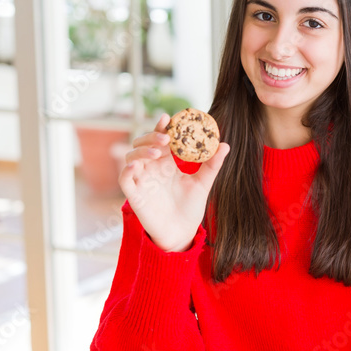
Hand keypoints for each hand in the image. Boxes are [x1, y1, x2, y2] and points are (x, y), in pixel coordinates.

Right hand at [119, 114, 229, 251]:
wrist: (183, 233)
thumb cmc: (190, 208)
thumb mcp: (203, 184)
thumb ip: (212, 165)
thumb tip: (225, 145)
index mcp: (167, 163)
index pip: (160, 139)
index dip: (161, 127)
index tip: (168, 118)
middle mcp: (152, 169)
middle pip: (143, 144)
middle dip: (151, 137)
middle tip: (166, 138)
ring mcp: (142, 181)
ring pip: (131, 158)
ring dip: (141, 151)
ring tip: (156, 153)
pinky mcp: (134, 195)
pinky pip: (125, 180)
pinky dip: (127, 171)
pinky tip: (135, 166)